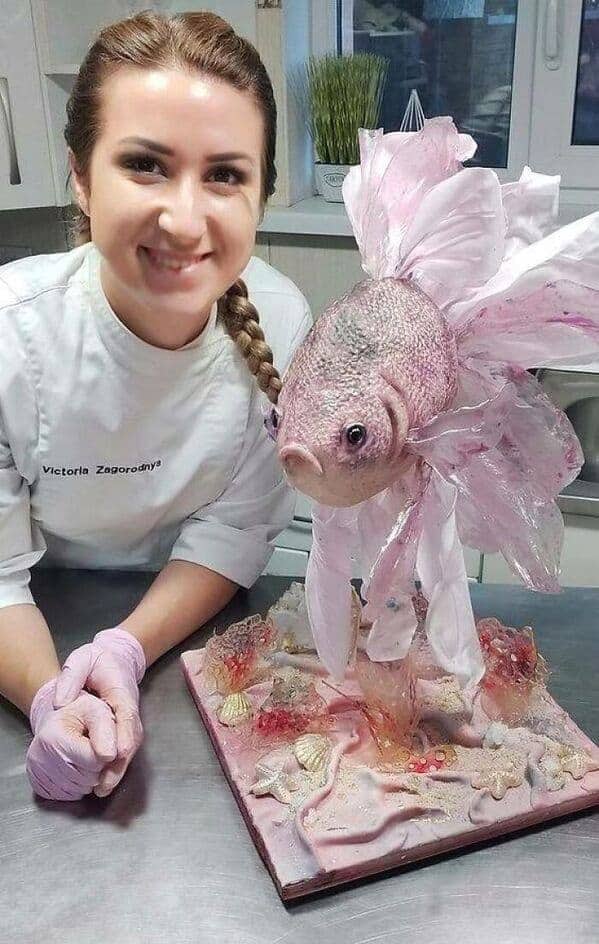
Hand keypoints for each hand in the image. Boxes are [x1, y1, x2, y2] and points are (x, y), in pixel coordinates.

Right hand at [27, 679, 117, 800]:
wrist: (58, 718)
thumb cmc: (80, 713)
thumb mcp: (98, 711)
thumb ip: (109, 731)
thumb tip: (111, 756)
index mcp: (54, 736)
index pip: (95, 760)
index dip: (106, 753)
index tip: (101, 741)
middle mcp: (40, 756)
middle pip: (88, 779)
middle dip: (97, 766)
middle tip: (92, 748)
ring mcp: (37, 773)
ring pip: (80, 791)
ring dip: (88, 777)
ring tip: (83, 756)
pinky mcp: (38, 785)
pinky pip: (68, 796)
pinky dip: (76, 786)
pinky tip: (74, 767)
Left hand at [54, 628, 145, 796]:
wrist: (116, 658)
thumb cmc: (98, 659)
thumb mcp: (81, 659)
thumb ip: (71, 676)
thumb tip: (61, 703)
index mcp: (121, 689)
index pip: (126, 713)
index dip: (124, 734)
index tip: (118, 753)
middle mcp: (130, 707)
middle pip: (132, 737)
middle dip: (121, 762)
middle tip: (105, 784)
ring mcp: (130, 719)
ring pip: (130, 746)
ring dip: (119, 768)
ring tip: (102, 788)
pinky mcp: (125, 727)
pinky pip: (124, 747)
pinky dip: (117, 765)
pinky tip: (104, 780)